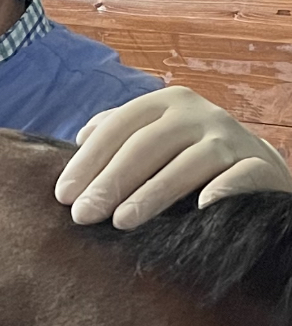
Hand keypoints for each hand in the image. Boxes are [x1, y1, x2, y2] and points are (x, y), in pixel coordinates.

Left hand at [54, 86, 291, 229]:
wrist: (257, 165)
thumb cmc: (190, 153)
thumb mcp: (156, 134)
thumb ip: (119, 131)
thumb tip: (80, 138)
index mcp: (165, 103)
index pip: (118, 127)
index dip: (89, 160)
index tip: (64, 195)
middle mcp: (197, 114)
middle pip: (146, 145)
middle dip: (110, 181)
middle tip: (83, 215)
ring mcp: (230, 138)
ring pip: (187, 163)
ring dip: (152, 193)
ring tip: (122, 222)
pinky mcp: (261, 165)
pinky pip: (239, 177)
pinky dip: (222, 191)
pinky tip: (199, 210)